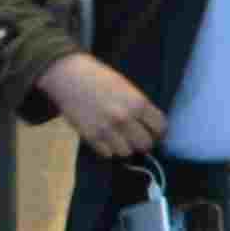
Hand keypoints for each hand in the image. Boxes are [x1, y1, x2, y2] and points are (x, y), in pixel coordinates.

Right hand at [37, 50, 169, 165]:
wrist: (69, 76)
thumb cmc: (100, 78)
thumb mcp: (127, 87)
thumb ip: (140, 106)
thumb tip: (151, 127)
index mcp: (137, 102)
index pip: (160, 127)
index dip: (158, 131)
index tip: (154, 132)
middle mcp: (124, 118)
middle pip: (146, 144)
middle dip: (144, 142)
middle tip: (138, 138)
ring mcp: (107, 128)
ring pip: (127, 152)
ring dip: (125, 147)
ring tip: (120, 139)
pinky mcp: (90, 136)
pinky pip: (107, 154)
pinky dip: (108, 149)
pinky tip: (106, 139)